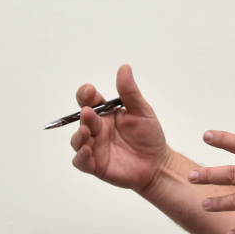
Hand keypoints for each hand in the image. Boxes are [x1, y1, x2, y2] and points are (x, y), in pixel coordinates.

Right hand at [70, 65, 169, 191]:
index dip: (86, 94)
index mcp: (105, 113)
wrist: (157, 163)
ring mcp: (94, 147)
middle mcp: (96, 129)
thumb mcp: (142, 111)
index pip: (89, 101)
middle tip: (89, 113)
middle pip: (82, 119)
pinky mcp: (95, 165)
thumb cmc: (149, 136)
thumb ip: (130, 92)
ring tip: (85, 132)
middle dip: (84, 115)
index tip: (89, 91)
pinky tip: (87, 151)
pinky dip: (81, 157)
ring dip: (78, 136)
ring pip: (77, 140)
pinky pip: (81, 161)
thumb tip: (124, 68)